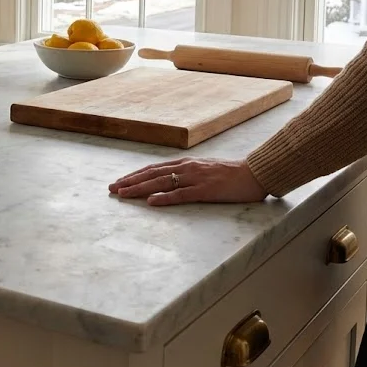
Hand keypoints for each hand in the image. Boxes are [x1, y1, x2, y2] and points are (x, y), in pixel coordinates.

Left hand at [109, 158, 267, 205]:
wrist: (254, 173)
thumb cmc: (230, 174)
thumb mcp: (203, 170)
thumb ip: (186, 175)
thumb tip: (167, 181)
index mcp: (185, 164)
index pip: (154, 169)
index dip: (134, 175)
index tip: (119, 181)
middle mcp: (186, 168)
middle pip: (152, 174)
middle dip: (130, 181)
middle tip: (112, 188)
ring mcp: (195, 179)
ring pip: (161, 183)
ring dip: (140, 188)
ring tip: (123, 193)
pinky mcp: (205, 190)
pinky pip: (181, 194)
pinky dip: (165, 197)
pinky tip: (152, 202)